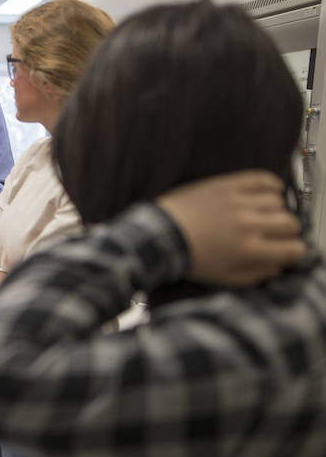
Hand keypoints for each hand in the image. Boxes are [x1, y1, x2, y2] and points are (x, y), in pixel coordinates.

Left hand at [155, 170, 306, 286]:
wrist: (160, 235)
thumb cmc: (188, 256)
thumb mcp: (223, 278)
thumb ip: (254, 275)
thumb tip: (275, 268)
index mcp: (250, 249)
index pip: (295, 249)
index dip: (295, 251)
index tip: (288, 250)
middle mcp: (249, 224)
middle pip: (290, 223)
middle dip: (287, 232)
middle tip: (274, 234)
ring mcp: (238, 202)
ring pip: (278, 201)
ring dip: (276, 209)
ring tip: (264, 215)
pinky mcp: (226, 185)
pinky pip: (261, 178)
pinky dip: (271, 183)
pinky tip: (270, 191)